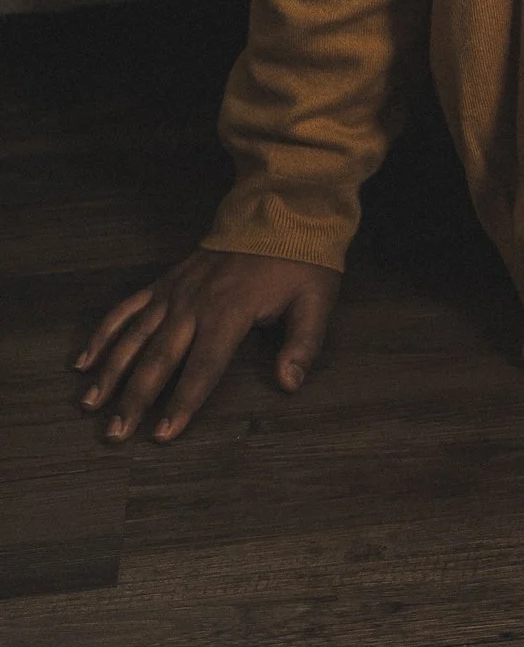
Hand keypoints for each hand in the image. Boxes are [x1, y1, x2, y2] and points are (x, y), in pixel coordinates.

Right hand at [76, 249, 341, 443]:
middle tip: (116, 434)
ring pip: (134, 337)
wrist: (280, 212)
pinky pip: (127, 308)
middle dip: (135, 399)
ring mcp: (174, 292)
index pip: (203, 367)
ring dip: (110, 372)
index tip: (162, 434)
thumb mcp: (316, 300)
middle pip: (158, 359)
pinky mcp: (165, 282)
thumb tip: (289, 384)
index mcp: (229, 313)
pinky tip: (84, 360)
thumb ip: (303, 344)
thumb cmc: (300, 261)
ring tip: (90, 405)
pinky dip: (104, 333)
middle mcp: (193, 304)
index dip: (184, 402)